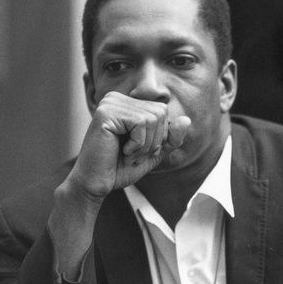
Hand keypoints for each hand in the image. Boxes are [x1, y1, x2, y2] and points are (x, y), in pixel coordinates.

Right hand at [69, 92, 190, 201]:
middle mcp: (118, 99)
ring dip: (145, 145)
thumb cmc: (120, 168)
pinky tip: (121, 150)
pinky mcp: (106, 112)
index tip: (140, 151)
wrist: (96, 184)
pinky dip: (137, 144)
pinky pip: (141, 123)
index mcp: (127, 104)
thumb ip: (170, 138)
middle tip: (133, 154)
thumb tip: (186, 119)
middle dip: (154, 141)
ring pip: (152, 118)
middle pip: (160, 113)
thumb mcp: (153, 153)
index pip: (162, 111)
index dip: (159, 137)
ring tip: (127, 154)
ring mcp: (110, 103)